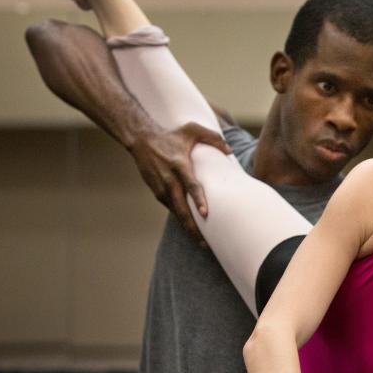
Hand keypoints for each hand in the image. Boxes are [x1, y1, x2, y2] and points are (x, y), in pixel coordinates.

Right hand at [129, 121, 231, 243]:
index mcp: (179, 165)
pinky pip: (171, 209)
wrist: (141, 140)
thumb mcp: (192, 130)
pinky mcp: (157, 192)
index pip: (190, 185)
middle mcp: (169, 179)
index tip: (205, 214)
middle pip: (181, 207)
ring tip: (200, 241)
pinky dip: (180, 219)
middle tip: (205, 242)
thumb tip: (231, 151)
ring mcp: (161, 187)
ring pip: (176, 212)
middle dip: (192, 226)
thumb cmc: (171, 136)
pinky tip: (191, 229)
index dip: (198, 200)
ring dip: (187, 227)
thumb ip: (213, 138)